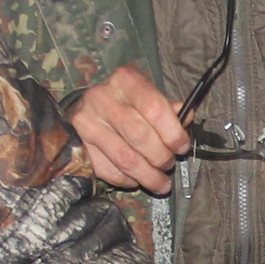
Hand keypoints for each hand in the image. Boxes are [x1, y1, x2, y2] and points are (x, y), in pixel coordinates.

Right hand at [66, 63, 194, 194]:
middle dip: (161, 157)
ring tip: (160, 182)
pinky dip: (127, 180)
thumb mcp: (145, 95)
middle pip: (140, 136)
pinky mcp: (78, 146)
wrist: (83, 107)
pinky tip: (135, 179)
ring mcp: (87, 123)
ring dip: (148, 176)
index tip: (182, 147)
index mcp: (125, 81)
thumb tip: (186, 119)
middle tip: (169, 165)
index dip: (173, 133)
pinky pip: (109, 171)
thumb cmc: (122, 102)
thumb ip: (166, 108)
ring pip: (125, 159)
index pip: (155, 109)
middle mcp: (102, 98)